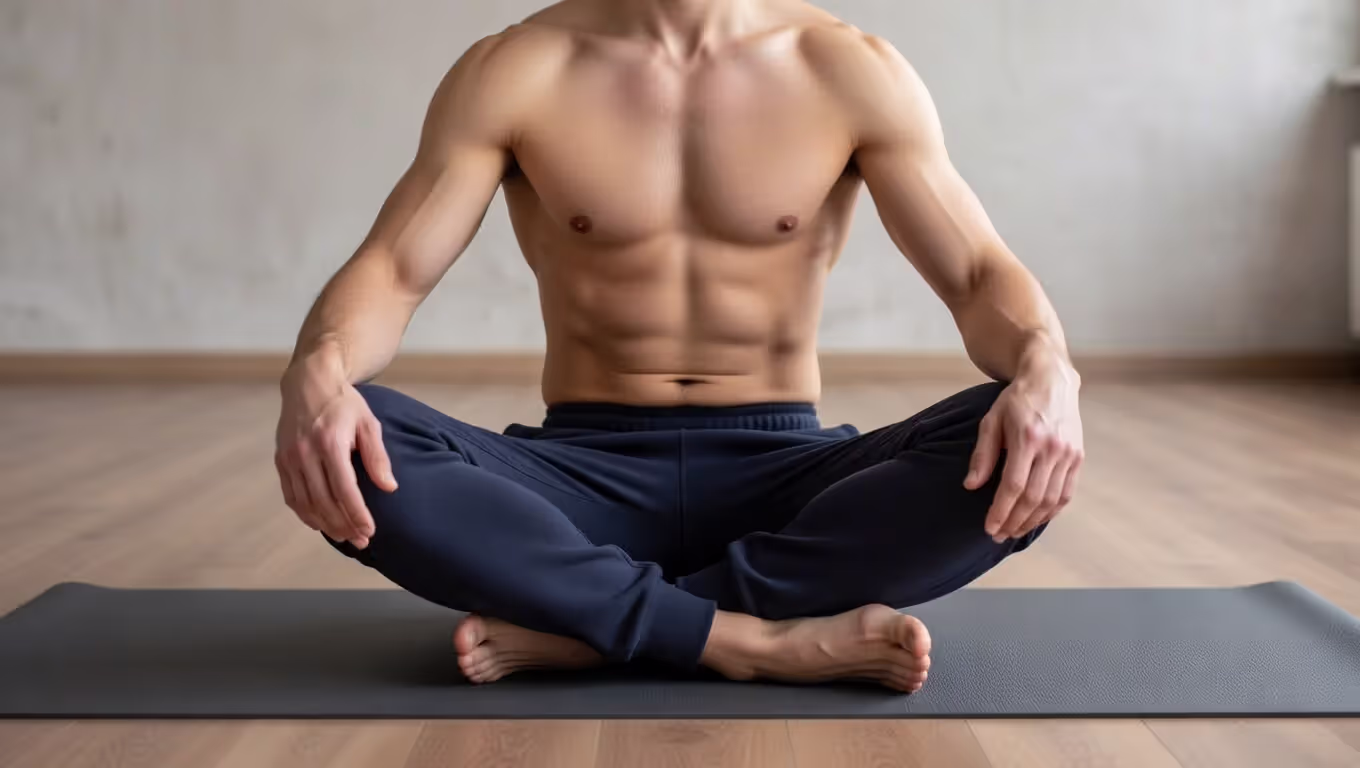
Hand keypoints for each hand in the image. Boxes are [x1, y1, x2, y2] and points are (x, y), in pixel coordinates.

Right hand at [275, 360, 396, 548]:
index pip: (345, 490)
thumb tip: (389, 487)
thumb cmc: (345, 404)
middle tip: (361, 541)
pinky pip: (291, 496)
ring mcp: (289, 457)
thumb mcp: (368, 423)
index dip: (357, 515)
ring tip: (345, 536)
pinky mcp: (280, 460)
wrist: (309, 383)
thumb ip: (378, 456)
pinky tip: (320, 523)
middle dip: (344, 525)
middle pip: (324, 502)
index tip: (370, 532)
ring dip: (325, 524)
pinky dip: (305, 513)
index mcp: (330, 443)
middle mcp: (305, 452)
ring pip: (306, 503)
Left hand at [963, 357, 1083, 541]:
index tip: (989, 527)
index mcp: (1028, 439)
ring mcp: (1068, 454)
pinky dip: (1051, 511)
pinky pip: (1066, 493)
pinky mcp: (1078, 457)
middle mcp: (1052, 448)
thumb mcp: (991, 420)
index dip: (1001, 511)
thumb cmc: (1016, 400)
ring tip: (1014, 531)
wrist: (1051, 380)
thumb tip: (971, 486)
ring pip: (1052, 500)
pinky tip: (1036, 519)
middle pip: (1034, 498)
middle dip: (1015, 521)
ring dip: (1032, 521)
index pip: (1014, 486)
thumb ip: (982, 454)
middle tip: (999, 535)